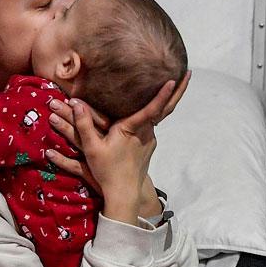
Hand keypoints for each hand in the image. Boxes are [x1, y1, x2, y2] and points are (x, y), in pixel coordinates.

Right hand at [46, 72, 190, 223]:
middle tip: (190, 73)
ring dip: (168, 99)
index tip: (174, 80)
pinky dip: (157, 111)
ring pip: (160, 116)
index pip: (152, 109)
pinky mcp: (149, 145)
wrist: (124, 193)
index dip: (162, 95)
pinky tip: (153, 104)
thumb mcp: (92, 148)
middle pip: (167, 108)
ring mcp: (151, 139)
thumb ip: (83, 124)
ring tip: (174, 82)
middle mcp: (147, 133)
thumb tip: (75, 103)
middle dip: (180, 90)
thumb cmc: (107, 171)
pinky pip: (153, 124)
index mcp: (133, 130)